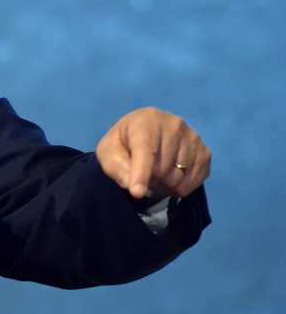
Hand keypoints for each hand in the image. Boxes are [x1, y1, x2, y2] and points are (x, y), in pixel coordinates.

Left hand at [96, 107, 210, 198]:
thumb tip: (133, 184)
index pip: (146, 150)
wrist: (146, 134)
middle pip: (161, 170)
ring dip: (162, 184)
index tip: (136, 193)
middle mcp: (174, 125)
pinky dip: (177, 187)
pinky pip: (192, 183)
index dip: (141, 173)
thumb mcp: (109, 153)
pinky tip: (169, 174)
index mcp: (146, 120)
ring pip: (177, 179)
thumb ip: (117, 168)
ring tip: (154, 171)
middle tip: (140, 172)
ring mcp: (193, 138)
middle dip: (147, 180)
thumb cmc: (124, 144)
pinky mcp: (205, 152)